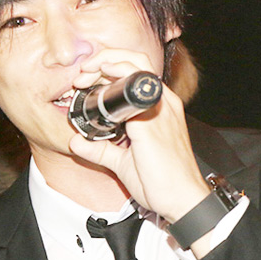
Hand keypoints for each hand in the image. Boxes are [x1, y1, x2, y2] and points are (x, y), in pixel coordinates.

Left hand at [68, 49, 209, 221]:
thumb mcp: (124, 162)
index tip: (86, 80)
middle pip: (136, 60)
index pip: (136, 73)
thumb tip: (78, 142)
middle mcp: (164, 103)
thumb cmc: (163, 182)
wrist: (182, 200)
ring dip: (107, 63)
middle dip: (104, 59)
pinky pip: (136, 87)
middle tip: (82, 74)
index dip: (108, 68)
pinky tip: (101, 78)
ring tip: (86, 75)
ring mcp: (161, 109)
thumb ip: (102, 149)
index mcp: (159, 108)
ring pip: (136, 66)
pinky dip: (117, 75)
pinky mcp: (153, 121)